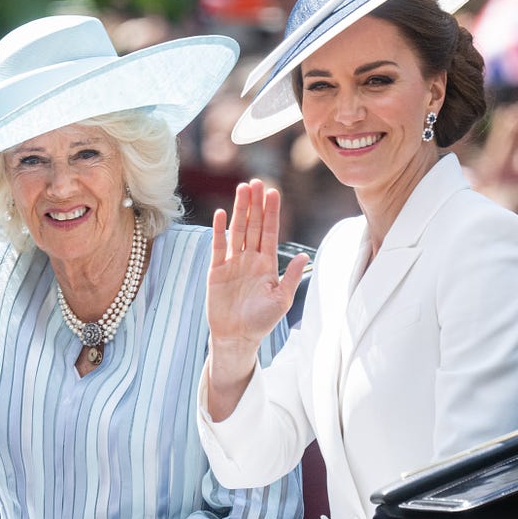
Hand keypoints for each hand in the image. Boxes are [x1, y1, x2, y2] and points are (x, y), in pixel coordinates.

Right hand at [207, 179, 307, 349]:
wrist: (236, 336)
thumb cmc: (261, 321)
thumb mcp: (282, 300)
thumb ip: (290, 276)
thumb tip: (301, 255)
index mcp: (267, 263)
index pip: (269, 231)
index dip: (271, 212)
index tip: (273, 192)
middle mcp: (250, 258)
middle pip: (252, 225)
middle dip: (255, 204)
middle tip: (256, 182)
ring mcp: (232, 263)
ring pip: (236, 230)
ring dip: (239, 210)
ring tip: (242, 189)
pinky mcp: (216, 270)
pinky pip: (218, 246)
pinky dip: (219, 230)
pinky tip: (221, 214)